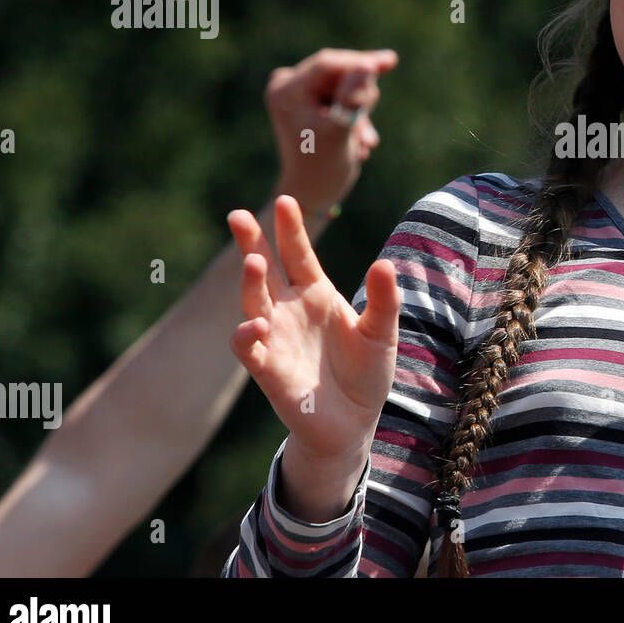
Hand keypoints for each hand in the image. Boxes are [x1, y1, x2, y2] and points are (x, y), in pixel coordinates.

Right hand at [227, 195, 400, 466]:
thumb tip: (385, 263)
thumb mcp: (382, 332)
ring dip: (250, 283)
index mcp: (317, 295)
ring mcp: (276, 338)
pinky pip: (249, 348)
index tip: (288, 201)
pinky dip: (247, 335)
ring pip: (253, 303)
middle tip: (238, 216)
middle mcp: (290, 311)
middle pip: (266, 270)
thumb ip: (384, 300)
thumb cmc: (366, 373)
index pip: (299, 255)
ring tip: (255, 262)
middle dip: (252, 242)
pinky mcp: (269, 370)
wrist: (355, 422)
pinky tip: (256, 324)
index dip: (291, 229)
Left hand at [267, 47, 398, 215]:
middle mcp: (287, 84)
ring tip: (363, 142)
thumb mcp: (340, 131)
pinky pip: (343, 92)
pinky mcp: (310, 99)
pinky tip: (360, 141)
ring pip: (345, 82)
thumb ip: (353, 97)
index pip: (329, 63)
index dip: (360, 62)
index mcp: (286, 90)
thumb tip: (368, 63)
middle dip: (360, 95)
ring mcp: (298, 91)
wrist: (311, 193)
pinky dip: (356, 113)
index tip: (390, 62)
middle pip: (338, 71)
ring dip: (361, 109)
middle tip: (366, 132)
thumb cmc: (323, 168)